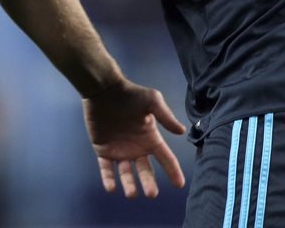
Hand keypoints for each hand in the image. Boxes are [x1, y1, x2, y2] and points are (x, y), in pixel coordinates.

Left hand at [83, 78, 186, 198]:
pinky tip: (111, 188)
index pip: (165, 158)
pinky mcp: (103, 150)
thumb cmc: (129, 94)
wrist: (104, 90)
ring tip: (131, 194)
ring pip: (126, 173)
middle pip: (145, 170)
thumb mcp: (152, 101)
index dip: (173, 171)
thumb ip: (166, 116)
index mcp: (150, 139)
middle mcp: (136, 148)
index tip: (179, 185)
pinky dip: (108, 178)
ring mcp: (119, 150)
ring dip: (129, 184)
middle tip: (151, 194)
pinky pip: (106, 168)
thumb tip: (181, 131)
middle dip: (148, 182)